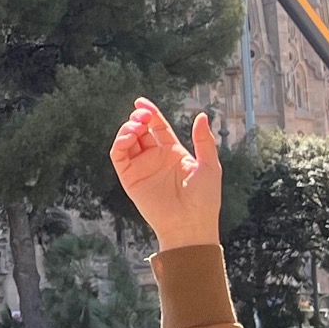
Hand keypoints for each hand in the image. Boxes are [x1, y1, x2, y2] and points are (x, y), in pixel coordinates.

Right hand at [111, 98, 221, 249]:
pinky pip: (119, 157)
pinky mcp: (130, 179)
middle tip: (141, 115)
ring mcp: (141, 168)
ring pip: (127, 141)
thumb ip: (204, 140)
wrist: (191, 225)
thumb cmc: (204, 199)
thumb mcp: (209, 165)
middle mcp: (155, 158)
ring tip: (136, 126)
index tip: (141, 102)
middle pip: (140, 130)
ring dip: (127, 129)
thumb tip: (202, 115)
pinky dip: (119, 143)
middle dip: (138, 118)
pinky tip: (128, 137)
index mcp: (173, 153)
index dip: (150, 112)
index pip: (157, 127)